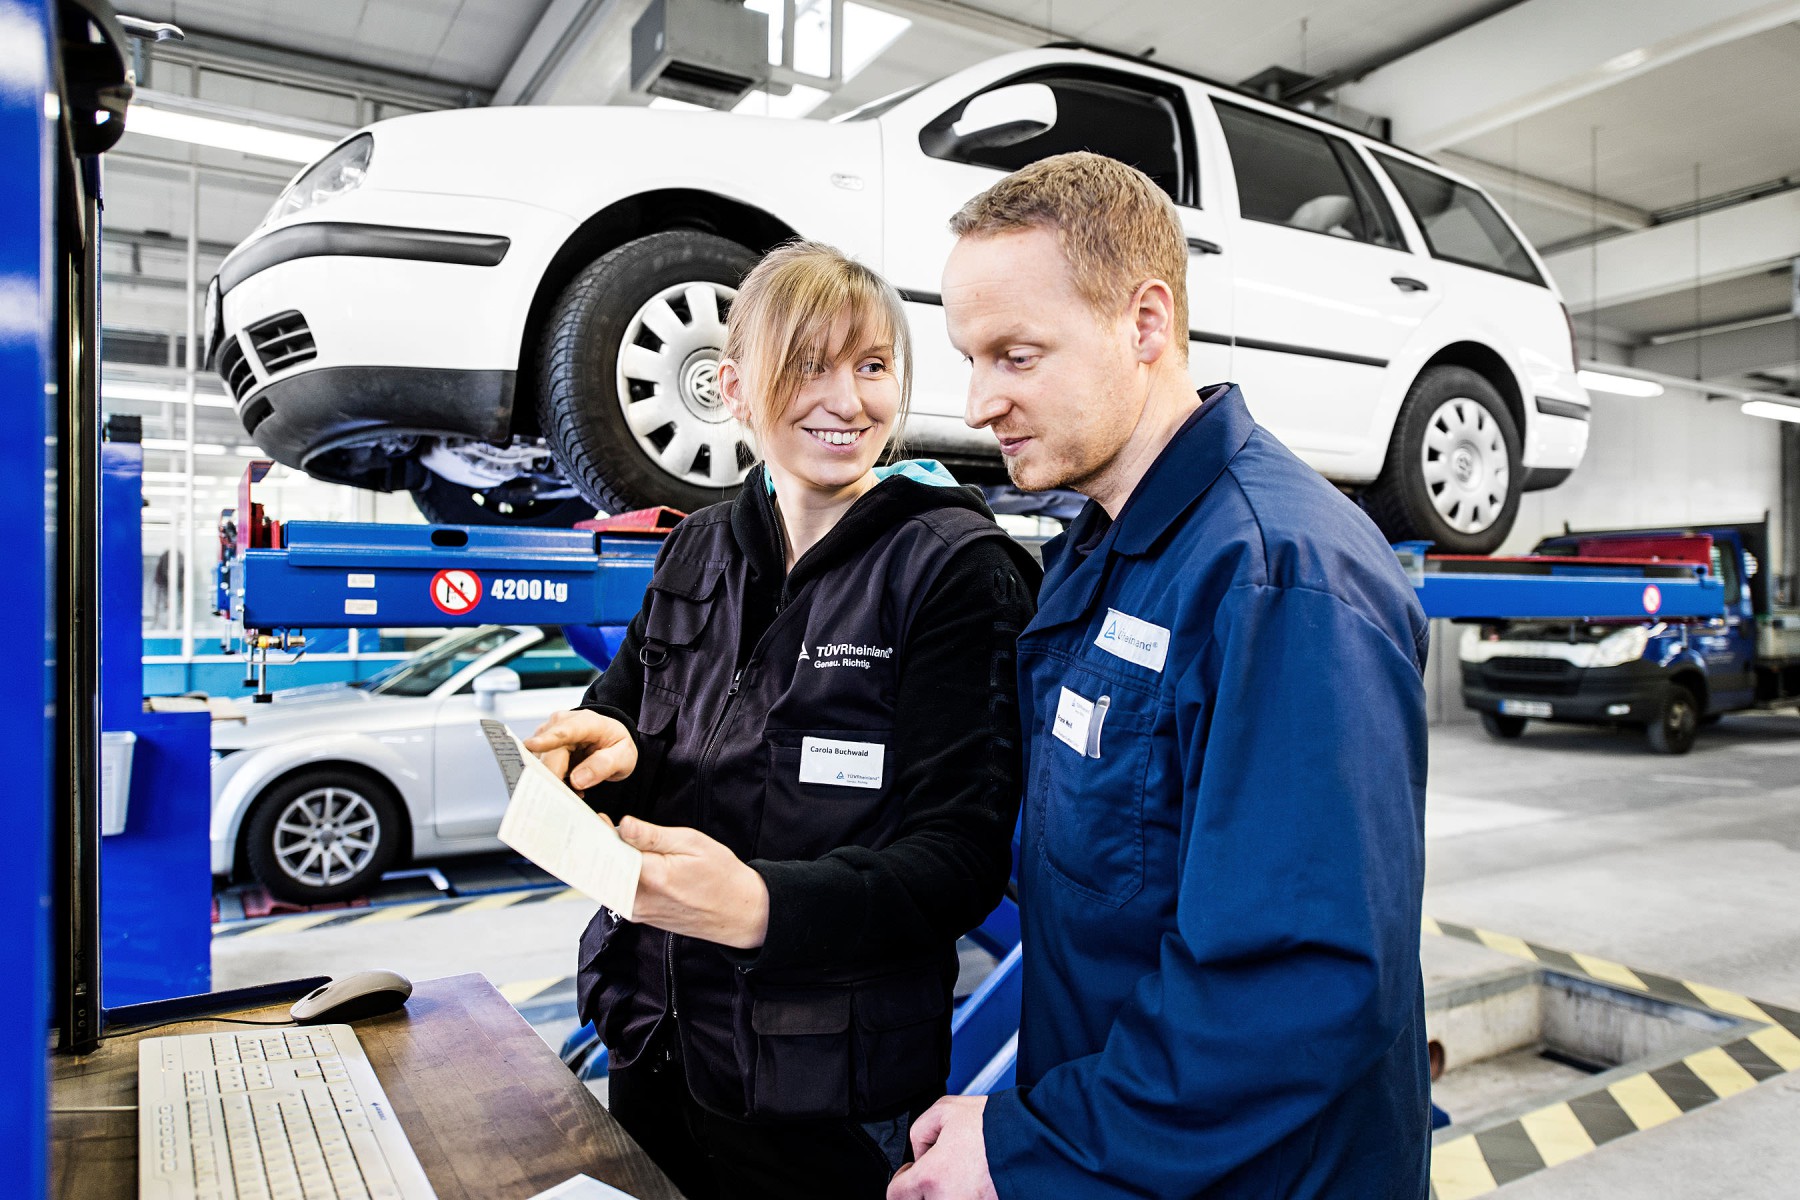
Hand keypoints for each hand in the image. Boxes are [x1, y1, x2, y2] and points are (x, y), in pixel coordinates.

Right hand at [524, 709, 636, 788]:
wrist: (608, 740)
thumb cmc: (616, 745)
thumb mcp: (624, 756)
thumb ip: (604, 765)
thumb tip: (577, 780)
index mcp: (585, 722)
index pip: (565, 731)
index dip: (548, 739)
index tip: (532, 745)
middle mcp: (561, 724)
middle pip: (549, 757)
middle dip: (558, 780)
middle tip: (573, 796)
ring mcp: (547, 734)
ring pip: (542, 765)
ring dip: (558, 781)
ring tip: (579, 787)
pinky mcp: (540, 746)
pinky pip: (541, 769)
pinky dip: (555, 781)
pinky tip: (570, 784)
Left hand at [617, 817, 769, 949]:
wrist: (737, 911)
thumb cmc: (720, 875)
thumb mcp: (692, 843)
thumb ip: (653, 836)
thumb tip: (624, 825)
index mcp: (655, 877)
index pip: (613, 852)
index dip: (603, 834)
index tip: (599, 819)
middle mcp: (641, 900)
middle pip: (606, 868)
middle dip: (603, 847)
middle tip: (605, 827)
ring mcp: (639, 912)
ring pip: (610, 881)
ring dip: (611, 861)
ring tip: (621, 842)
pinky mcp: (641, 917)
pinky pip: (619, 891)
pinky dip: (619, 874)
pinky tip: (630, 861)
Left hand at [888, 1095, 995, 1199]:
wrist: (1032, 1140)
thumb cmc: (994, 1126)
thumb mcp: (946, 1109)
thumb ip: (920, 1130)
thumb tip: (920, 1150)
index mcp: (932, 1177)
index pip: (896, 1195)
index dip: (901, 1182)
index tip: (909, 1176)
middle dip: (926, 1187)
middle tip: (943, 1169)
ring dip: (948, 1191)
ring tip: (965, 1173)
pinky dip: (968, 1194)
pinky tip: (978, 1180)